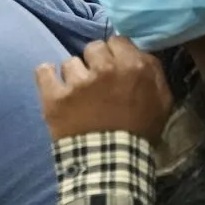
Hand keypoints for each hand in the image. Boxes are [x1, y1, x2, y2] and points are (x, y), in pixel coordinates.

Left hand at [35, 37, 173, 142]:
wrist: (111, 163)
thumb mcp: (162, 102)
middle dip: (95, 62)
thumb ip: (151, 72)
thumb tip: (138, 53)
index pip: (117, 41)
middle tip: (97, 81)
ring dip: (74, 75)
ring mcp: (77, 82)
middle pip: (92, 48)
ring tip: (78, 94)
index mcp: (133, 67)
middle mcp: (104, 69)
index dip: (115, 53)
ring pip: (70, 63)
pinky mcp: (55, 96)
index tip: (114, 66)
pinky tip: (53, 84)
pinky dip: (47, 76)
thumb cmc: (140, 133)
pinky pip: (43, 71)